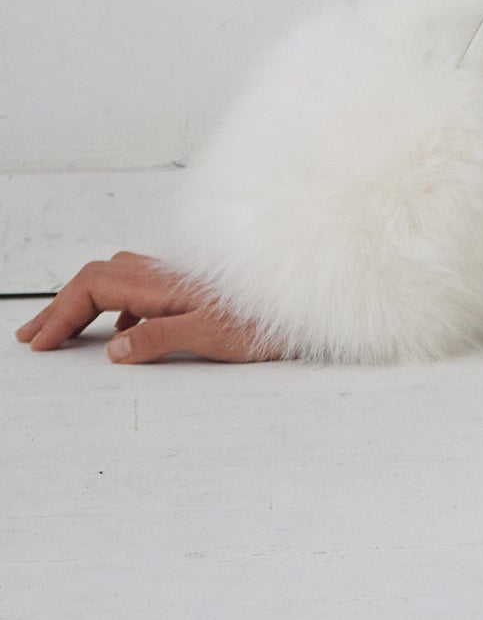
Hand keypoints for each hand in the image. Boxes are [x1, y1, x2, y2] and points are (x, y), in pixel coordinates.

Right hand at [17, 255, 280, 364]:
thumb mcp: (214, 337)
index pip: (96, 287)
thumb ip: (162, 338)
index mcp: (165, 283)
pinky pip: (142, 285)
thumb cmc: (270, 320)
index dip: (62, 313)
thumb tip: (115, 345)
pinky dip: (116, 303)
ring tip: (63, 330)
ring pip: (119, 277)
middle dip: (62, 305)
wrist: (314, 300)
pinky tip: (124, 330)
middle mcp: (169, 273)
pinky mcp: (195, 285)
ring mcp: (182, 277)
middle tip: (32, 336)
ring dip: (85, 302)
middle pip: (99, 277)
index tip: (39, 342)